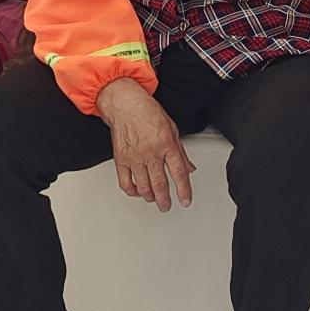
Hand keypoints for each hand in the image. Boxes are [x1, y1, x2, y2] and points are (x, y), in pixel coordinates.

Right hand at [96, 79, 194, 212]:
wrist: (126, 104)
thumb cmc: (148, 113)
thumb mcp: (172, 129)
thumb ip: (181, 152)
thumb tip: (189, 168)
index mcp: (167, 144)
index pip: (179, 173)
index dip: (184, 190)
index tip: (186, 201)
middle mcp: (151, 152)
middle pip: (160, 184)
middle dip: (165, 199)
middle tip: (167, 206)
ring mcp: (135, 157)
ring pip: (143, 186)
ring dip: (150, 197)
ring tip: (154, 199)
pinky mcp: (120, 159)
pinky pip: (125, 182)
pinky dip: (132, 191)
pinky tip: (137, 191)